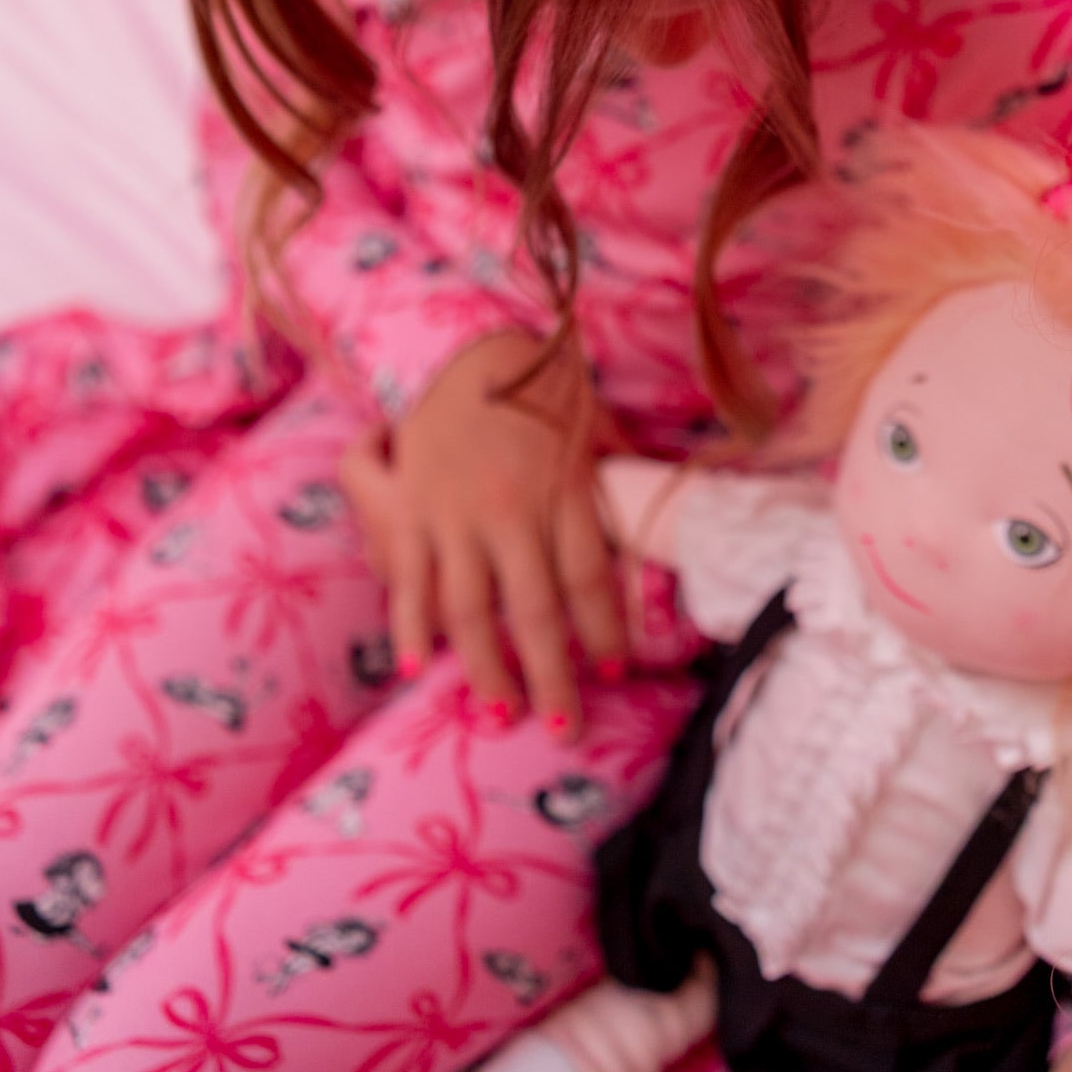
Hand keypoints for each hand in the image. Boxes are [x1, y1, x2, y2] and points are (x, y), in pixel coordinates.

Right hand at [339, 330, 625, 737]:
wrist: (463, 342)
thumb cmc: (537, 384)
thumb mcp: (590, 419)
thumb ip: (617, 464)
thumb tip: (661, 486)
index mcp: (562, 490)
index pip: (589, 578)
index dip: (602, 630)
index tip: (614, 670)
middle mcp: (512, 510)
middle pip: (536, 611)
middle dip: (551, 677)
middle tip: (563, 729)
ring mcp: (456, 515)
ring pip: (473, 610)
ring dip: (487, 668)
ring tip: (500, 710)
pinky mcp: (410, 511)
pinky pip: (410, 580)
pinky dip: (411, 625)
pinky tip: (416, 665)